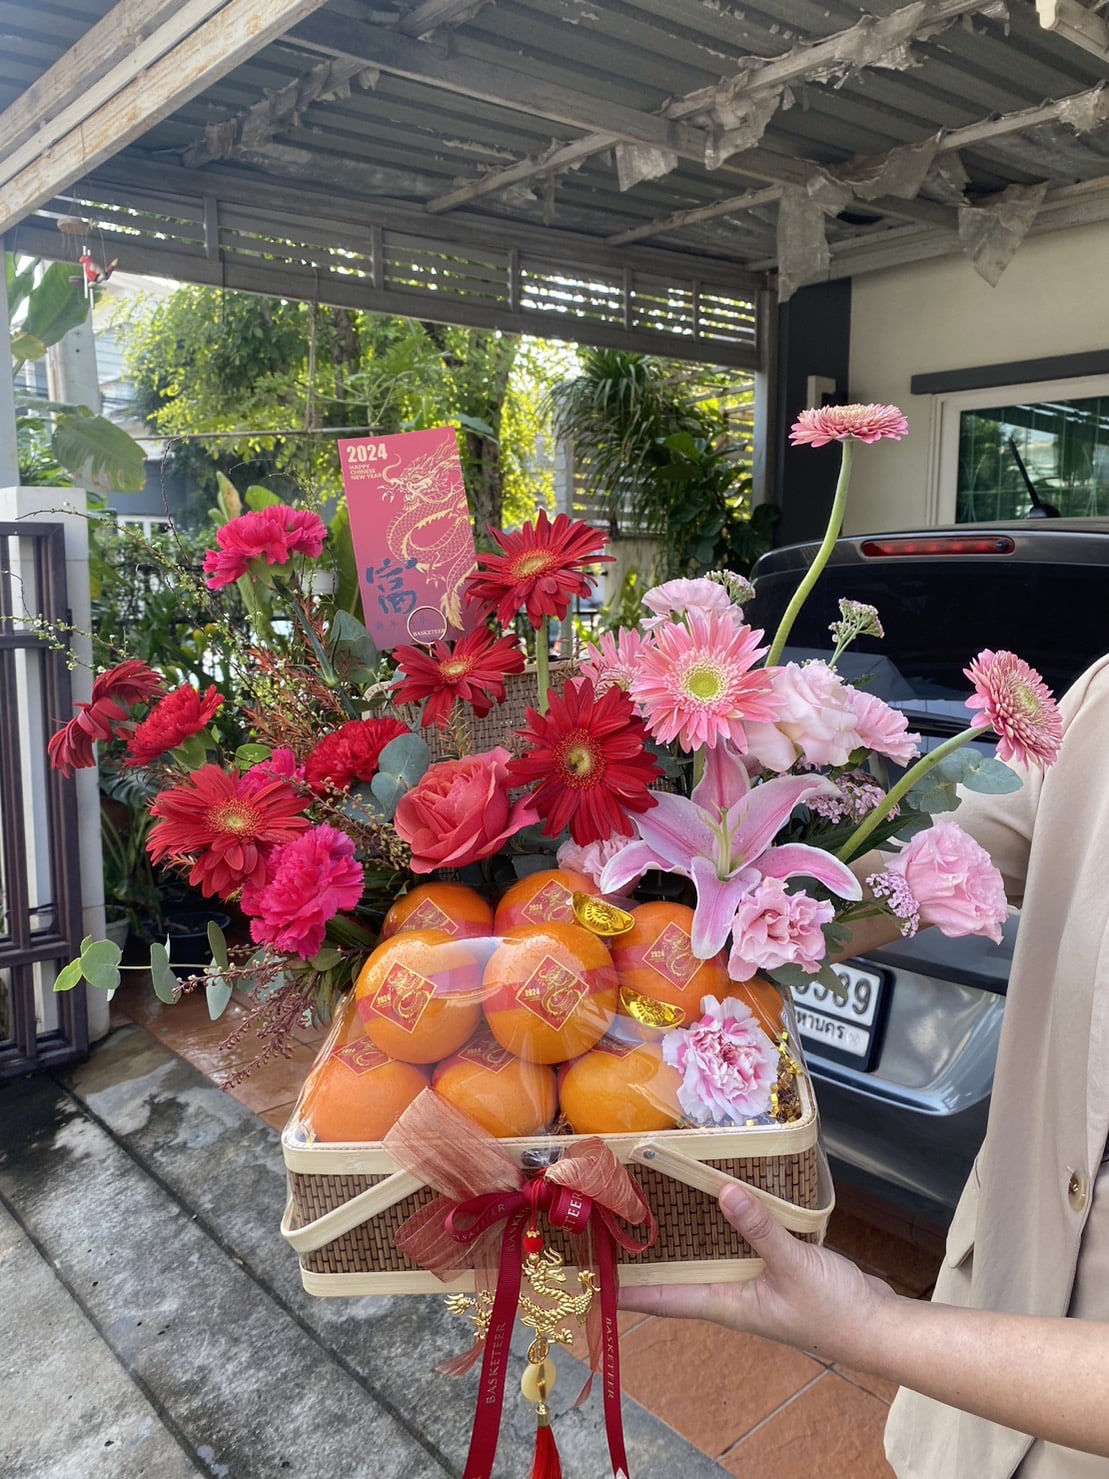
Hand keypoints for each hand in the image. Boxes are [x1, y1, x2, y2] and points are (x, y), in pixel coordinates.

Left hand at [618, 1183, 895, 1359]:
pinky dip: (722, 1227)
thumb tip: (723, 1192)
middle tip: (613, 1229)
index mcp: (727, 1304)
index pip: (666, 1299)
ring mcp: (753, 1284)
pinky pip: (735, 1247)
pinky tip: (717, 1202)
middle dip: (647, 1258)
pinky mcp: (773, 1270)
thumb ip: (759, 1229)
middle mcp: (732, 1296)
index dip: (629, 1290)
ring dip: (683, 1239)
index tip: (592, 1278)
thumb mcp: (793, 1265)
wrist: (878, 1326)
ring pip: (706, 1260)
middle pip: (678, 1278)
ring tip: (651, 1209)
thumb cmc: (834, 1310)